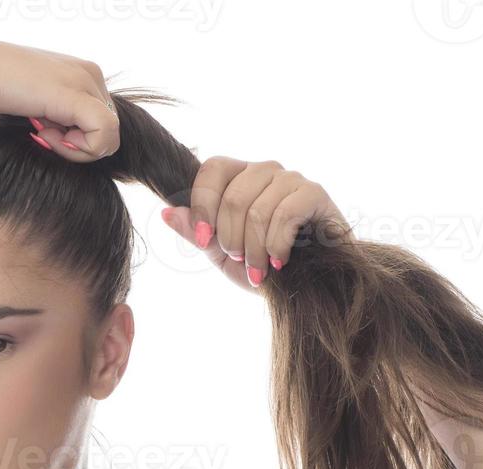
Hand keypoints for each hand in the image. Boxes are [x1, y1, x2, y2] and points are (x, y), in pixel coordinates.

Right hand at [0, 33, 119, 160]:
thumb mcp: (34, 105)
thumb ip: (58, 118)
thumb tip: (72, 145)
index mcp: (83, 75)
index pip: (102, 124)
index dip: (78, 141)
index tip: (44, 132)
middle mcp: (89, 74)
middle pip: (108, 132)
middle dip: (77, 146)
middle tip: (41, 133)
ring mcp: (84, 82)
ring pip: (110, 137)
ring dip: (74, 149)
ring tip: (39, 131)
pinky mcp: (74, 95)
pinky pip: (103, 136)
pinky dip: (76, 149)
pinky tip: (43, 134)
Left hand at [159, 158, 346, 290]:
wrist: (309, 286)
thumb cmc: (265, 268)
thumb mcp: (222, 256)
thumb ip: (196, 233)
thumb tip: (167, 212)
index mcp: (238, 177)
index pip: (211, 168)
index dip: (202, 205)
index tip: (203, 239)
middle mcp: (264, 171)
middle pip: (233, 196)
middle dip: (231, 239)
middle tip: (241, 259)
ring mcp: (290, 179)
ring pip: (257, 209)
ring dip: (254, 249)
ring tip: (261, 266)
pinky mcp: (314, 193)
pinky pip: (285, 213)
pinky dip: (276, 245)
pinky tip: (279, 261)